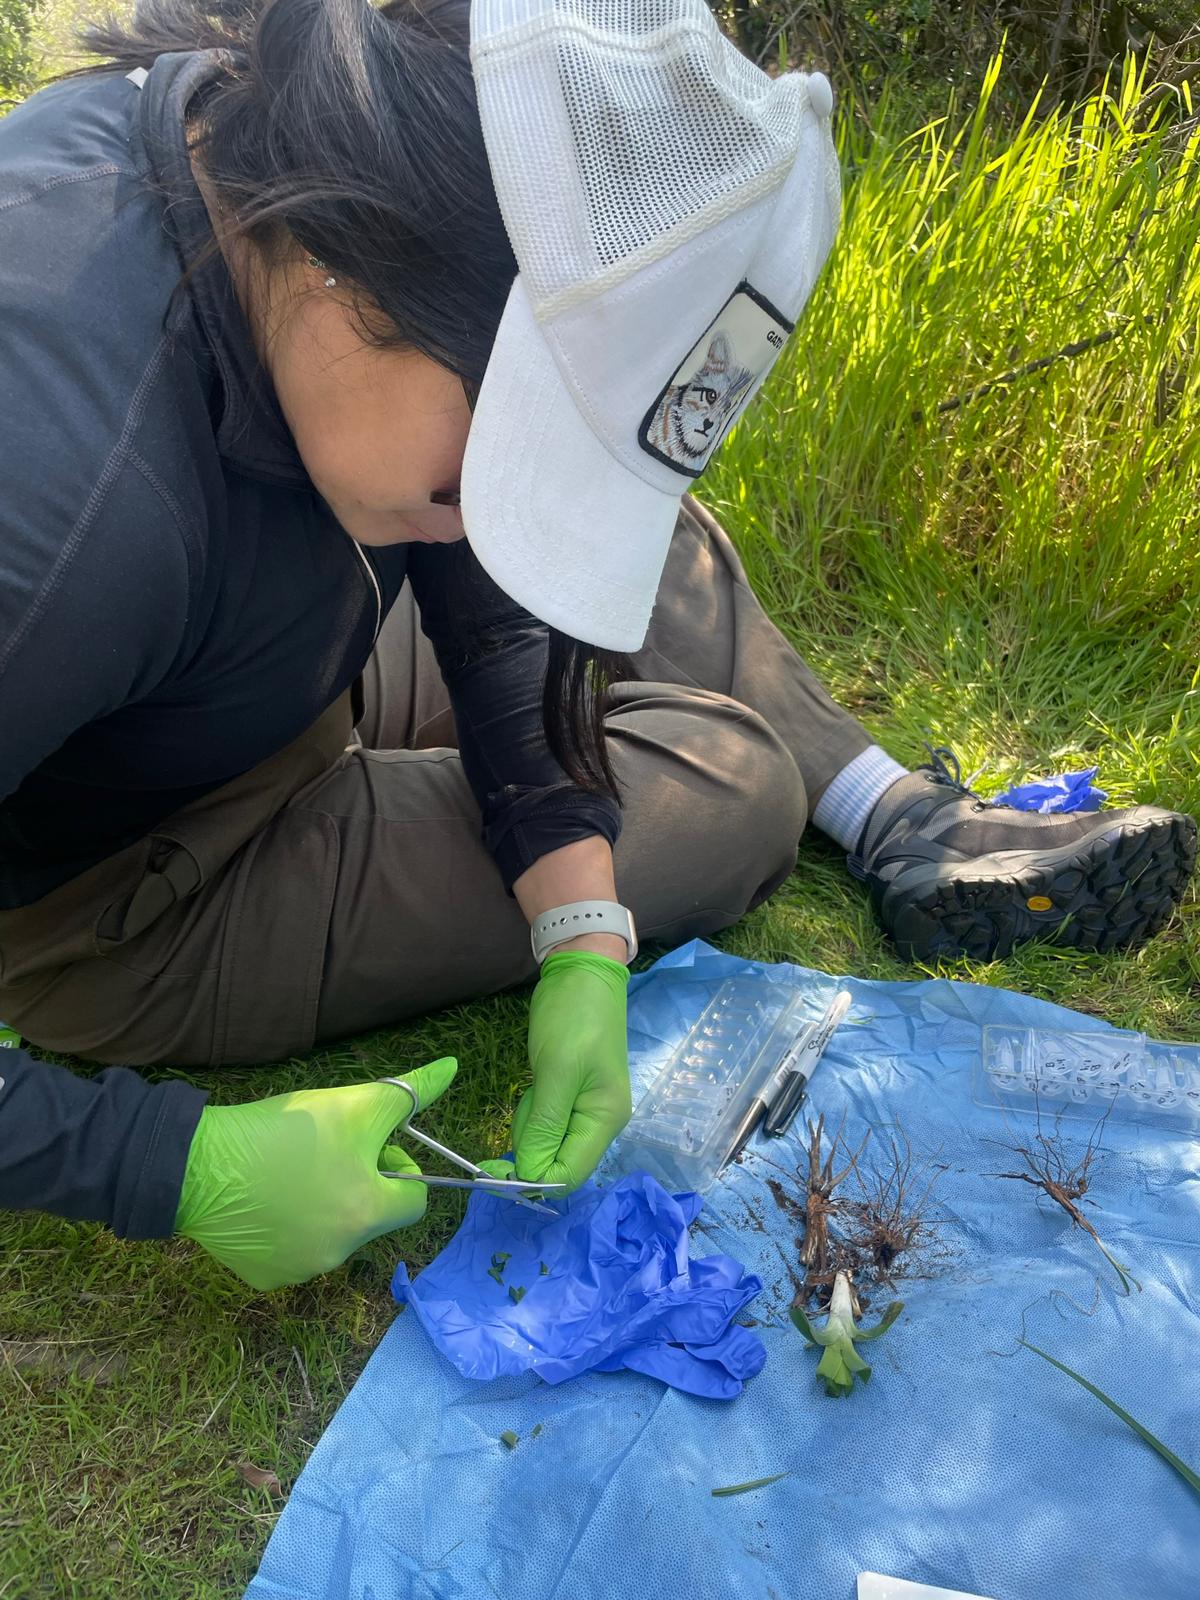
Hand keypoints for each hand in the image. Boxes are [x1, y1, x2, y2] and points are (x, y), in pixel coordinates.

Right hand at [175, 1057, 456, 1289]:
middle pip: (371, 1215)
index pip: (413, 1200)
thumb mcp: (352, 1104)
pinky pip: (293, 1248)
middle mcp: (339, 1254)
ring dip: (325, 1203)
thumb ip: (408, 1093)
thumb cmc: (282, 1132)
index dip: (397, 1166)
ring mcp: (299, 1271)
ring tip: (291, 1169)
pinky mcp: (264, 1275)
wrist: (194, 1165)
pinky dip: (288, 1225)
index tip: (367, 1144)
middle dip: (360, 1182)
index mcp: (367, 1215)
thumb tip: (452, 1068)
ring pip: (333, 1232)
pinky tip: (265, 1195)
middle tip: (325, 1150)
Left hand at [513, 951, 630, 1191]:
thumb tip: (530, 1177)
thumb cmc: (573, 1018)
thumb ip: (545, 1126)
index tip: (495, 1168)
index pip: (569, 1176)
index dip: (533, 1180)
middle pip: (558, 1163)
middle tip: (524, 1102)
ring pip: (547, 1143)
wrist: (582, 973)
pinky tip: (536, 1083)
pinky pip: (546, 1121)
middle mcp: (600, 1122)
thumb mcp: (556, 1071)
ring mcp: (586, 1109)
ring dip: (529, 1125)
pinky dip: (532, 1111)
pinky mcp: (571, 1095)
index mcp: (605, 1120)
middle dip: (530, 1147)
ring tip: (535, 1083)